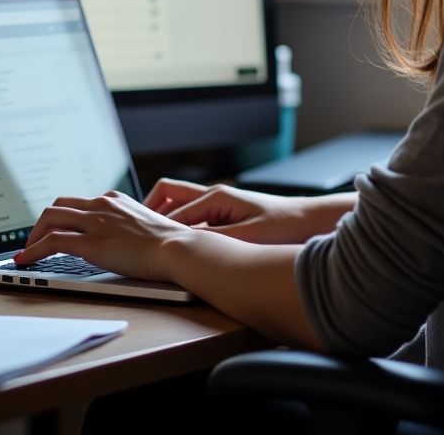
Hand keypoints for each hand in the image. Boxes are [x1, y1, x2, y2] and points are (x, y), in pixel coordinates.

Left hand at [14, 190, 186, 281]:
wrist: (177, 248)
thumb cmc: (168, 243)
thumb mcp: (143, 225)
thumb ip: (125, 226)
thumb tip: (117, 240)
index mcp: (115, 199)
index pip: (78, 202)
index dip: (61, 216)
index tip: (53, 229)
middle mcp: (102, 205)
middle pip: (58, 205)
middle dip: (41, 223)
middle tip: (36, 241)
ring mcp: (95, 221)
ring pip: (49, 218)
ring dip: (33, 235)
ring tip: (27, 252)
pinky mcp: (91, 242)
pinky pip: (51, 241)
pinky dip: (33, 250)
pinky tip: (25, 261)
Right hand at [144, 178, 352, 243]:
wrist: (309, 220)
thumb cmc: (282, 225)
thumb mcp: (248, 236)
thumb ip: (216, 239)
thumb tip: (187, 244)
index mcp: (217, 196)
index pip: (173, 212)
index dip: (154, 228)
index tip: (135, 241)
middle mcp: (215, 196)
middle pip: (169, 195)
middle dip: (149, 211)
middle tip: (134, 232)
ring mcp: (219, 204)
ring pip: (179, 206)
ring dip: (164, 219)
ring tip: (148, 241)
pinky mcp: (226, 215)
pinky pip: (193, 218)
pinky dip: (180, 228)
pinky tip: (177, 248)